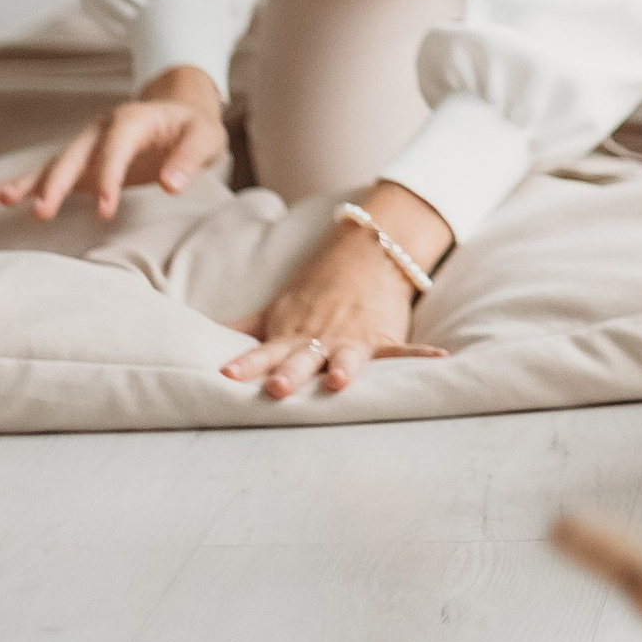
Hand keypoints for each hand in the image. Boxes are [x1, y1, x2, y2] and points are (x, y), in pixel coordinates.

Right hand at [0, 65, 228, 222]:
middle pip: (74, 155)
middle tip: (43, 211)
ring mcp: (87, 146)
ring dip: (29, 183)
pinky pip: (49, 174)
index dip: (109, 176)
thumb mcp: (205, 138)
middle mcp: (101, 129)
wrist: (180, 114)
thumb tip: (171, 184)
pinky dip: (24, 184)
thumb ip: (190, 158)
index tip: (106, 210)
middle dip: (58, 183)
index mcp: (132, 119)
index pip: (115, 147)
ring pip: (54, 164)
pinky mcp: (81, 164)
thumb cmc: (194, 128)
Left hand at [221, 182, 452, 398]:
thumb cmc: (316, 288)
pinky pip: (404, 349)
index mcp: (292, 335)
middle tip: (277, 389)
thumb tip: (200, 337)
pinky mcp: (384, 336)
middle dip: (290, 374)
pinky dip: (422, 355)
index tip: (226, 374)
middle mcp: (320, 338)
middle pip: (301, 359)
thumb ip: (245, 327)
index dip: (246, 363)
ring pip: (346, 357)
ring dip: (344, 368)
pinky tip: (441, 359)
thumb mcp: (277, 308)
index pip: (263, 352)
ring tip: (339, 381)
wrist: (365, 251)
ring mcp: (353, 338)